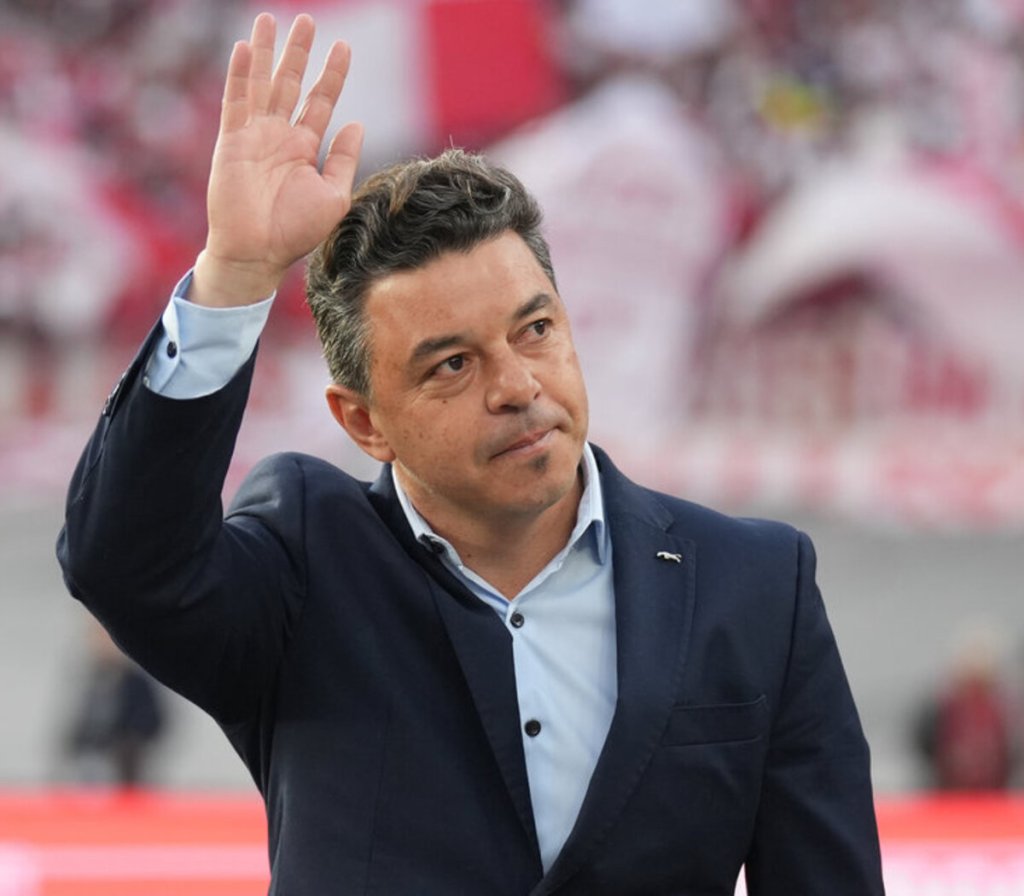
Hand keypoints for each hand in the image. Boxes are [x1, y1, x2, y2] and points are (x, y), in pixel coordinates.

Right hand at [191, 13, 363, 306]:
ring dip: (265, 52)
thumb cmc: (296, 232)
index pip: (320, 102)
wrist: (258, 253)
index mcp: (304, 148)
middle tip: (308, 20)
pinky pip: (236, 102)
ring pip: (261, 84)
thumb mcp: (333, 196)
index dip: (332, 75)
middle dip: (298, 53)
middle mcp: (279, 137)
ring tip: (271, 19)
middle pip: (290, 84)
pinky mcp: (231, 142)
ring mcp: (253, 136)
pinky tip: (244, 49)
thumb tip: (357, 123)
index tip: (344, 47)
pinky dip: (239, 75)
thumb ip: (343, 159)